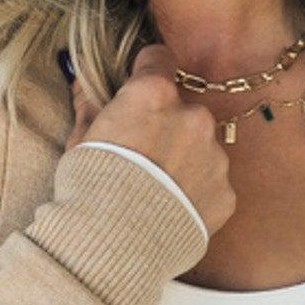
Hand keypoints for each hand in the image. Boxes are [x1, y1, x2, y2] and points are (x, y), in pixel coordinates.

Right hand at [62, 43, 235, 237]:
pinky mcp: (226, 194)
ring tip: (157, 190)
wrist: (113, 246)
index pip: (161, 58)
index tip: (140, 88)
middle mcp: (193, 117)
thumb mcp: (79, 142)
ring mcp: (214, 156)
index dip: (148, 73)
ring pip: (203, 147)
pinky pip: (213, 185)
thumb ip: (90, 106)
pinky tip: (171, 211)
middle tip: (144, 156)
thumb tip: (83, 83)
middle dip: (169, 124)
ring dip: (186, 160)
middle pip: (185, 108)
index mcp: (154, 95)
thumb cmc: (89, 190)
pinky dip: (197, 194)